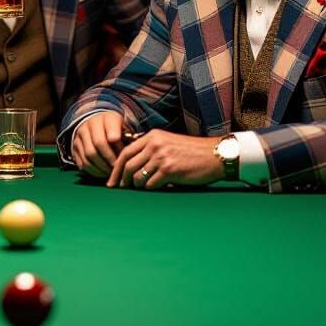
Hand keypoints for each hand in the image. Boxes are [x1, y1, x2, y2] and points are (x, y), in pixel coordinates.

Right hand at [72, 111, 129, 177]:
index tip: (123, 156)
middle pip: (99, 144)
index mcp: (106, 118)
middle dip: (110, 159)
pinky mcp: (74, 147)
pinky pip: (82, 163)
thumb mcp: (123, 128)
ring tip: (110, 173)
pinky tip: (102, 173)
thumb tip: (129, 155)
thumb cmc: (114, 129)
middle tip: (117, 168)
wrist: (95, 124)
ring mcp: (79, 136)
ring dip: (101, 167)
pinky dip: (93, 171)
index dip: (118, 146)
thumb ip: (127, 138)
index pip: (111, 132)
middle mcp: (90, 124)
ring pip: (89, 155)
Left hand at [107, 130, 224, 189]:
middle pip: (128, 165)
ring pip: (138, 176)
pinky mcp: (169, 170)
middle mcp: (154, 144)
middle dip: (121, 179)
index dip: (116, 168)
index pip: (125, 152)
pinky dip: (150, 188)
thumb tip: (131, 164)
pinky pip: (151, 184)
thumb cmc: (191, 152)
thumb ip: (150, 148)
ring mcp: (161, 157)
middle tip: (119, 189)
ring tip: (141, 188)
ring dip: (137, 185)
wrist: (214, 155)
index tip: (112, 179)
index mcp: (152, 136)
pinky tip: (156, 188)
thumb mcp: (167, 142)